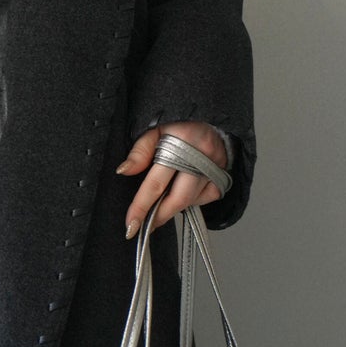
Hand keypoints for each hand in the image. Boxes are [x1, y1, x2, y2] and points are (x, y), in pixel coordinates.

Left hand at [116, 121, 229, 239]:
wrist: (212, 120)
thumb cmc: (180, 124)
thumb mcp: (154, 128)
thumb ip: (140, 150)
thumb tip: (123, 171)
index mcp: (182, 142)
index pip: (157, 182)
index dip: (142, 205)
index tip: (131, 224)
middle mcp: (202, 158)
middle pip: (178, 198)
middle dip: (158, 216)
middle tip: (143, 226)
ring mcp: (214, 170)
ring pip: (190, 201)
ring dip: (171, 208)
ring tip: (157, 208)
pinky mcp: (222, 179)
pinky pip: (203, 199)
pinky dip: (189, 200)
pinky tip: (180, 191)